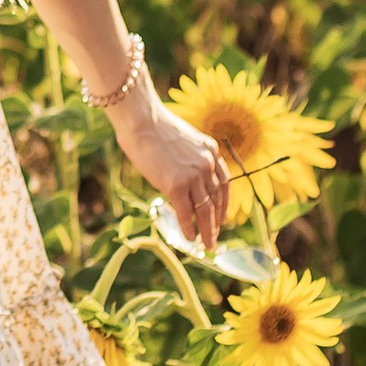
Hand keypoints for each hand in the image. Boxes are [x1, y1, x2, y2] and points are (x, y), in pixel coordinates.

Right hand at [111, 94, 228, 252]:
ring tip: (206, 244)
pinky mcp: (176, 184)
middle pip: (216, 199)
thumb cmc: (153, 127)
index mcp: (211, 150)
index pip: (224, 182)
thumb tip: (184, 181)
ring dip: (206, 229)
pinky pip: (186, 212)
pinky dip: (189, 227)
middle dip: (216, 221)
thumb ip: (190, 159)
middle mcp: (207, 163)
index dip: (224, 203)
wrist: (140, 121)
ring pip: (205, 209)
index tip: (222, 217)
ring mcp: (193, 175)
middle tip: (215, 236)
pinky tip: (189, 237)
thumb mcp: (182, 140)